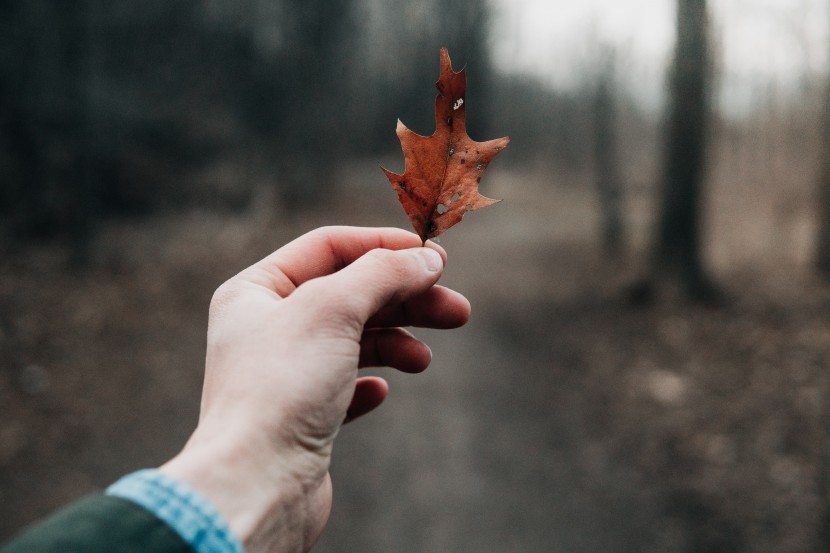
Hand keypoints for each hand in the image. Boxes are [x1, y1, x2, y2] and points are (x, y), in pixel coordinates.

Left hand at [160, 226, 469, 552]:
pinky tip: (378, 392)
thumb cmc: (281, 388)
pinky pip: (344, 386)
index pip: (328, 246)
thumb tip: (426, 259)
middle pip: (350, 294)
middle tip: (457, 310)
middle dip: (405, 300)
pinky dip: (369, 382)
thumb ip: (383, 273)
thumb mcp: (334, 308)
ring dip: (396, 342)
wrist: (258, 484)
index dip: (383, 246)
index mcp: (256, 291)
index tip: (433, 256)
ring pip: (354, 340)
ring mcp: (284, 372)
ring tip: (423, 360)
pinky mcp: (301, 415)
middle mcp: (266, 327)